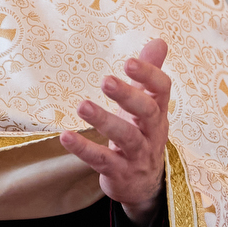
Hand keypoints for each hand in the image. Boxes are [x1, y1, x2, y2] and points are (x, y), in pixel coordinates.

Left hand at [60, 38, 171, 223]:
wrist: (145, 185)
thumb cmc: (142, 134)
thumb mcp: (147, 105)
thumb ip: (149, 75)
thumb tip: (159, 41)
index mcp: (158, 111)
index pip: (161, 89)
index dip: (149, 75)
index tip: (129, 62)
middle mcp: (152, 132)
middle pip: (146, 112)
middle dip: (127, 96)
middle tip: (106, 81)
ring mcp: (138, 155)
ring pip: (126, 137)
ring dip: (104, 121)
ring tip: (82, 106)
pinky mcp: (120, 173)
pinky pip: (103, 161)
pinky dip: (84, 150)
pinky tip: (66, 137)